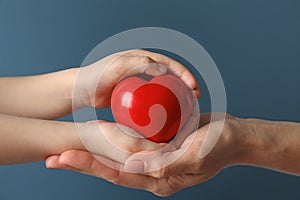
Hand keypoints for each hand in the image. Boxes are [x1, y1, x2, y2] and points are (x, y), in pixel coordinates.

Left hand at [46, 113, 244, 195]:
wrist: (233, 136)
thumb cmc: (220, 145)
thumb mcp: (197, 154)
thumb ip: (166, 164)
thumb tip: (133, 166)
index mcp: (161, 179)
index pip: (119, 173)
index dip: (91, 166)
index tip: (65, 158)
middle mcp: (153, 173)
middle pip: (111, 170)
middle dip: (82, 163)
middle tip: (52, 157)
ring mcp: (153, 161)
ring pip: (116, 159)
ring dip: (92, 154)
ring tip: (64, 149)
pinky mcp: (156, 148)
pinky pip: (129, 147)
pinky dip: (110, 144)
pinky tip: (94, 138)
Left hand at [73, 49, 199, 108]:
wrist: (81, 90)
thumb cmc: (96, 77)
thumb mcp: (116, 67)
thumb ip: (136, 63)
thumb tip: (159, 67)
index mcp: (142, 58)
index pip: (169, 64)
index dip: (184, 74)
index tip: (193, 88)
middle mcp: (143, 67)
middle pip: (171, 75)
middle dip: (186, 85)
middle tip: (196, 99)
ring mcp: (140, 81)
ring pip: (165, 87)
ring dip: (178, 95)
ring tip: (188, 108)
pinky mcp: (136, 94)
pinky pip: (155, 98)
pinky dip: (165, 104)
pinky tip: (170, 115)